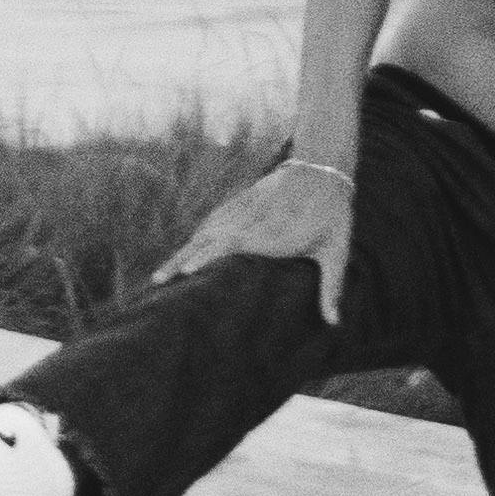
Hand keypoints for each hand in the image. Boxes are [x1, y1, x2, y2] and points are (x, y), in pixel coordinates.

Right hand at [156, 154, 353, 321]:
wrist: (324, 170)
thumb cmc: (333, 214)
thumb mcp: (336, 251)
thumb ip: (332, 287)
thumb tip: (335, 324)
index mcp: (269, 235)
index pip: (228, 245)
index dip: (204, 257)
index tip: (185, 272)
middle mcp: (250, 221)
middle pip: (207, 240)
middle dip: (182, 260)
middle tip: (157, 282)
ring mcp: (242, 209)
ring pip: (205, 230)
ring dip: (184, 250)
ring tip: (163, 273)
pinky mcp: (241, 201)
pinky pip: (213, 219)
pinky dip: (197, 234)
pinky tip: (187, 248)